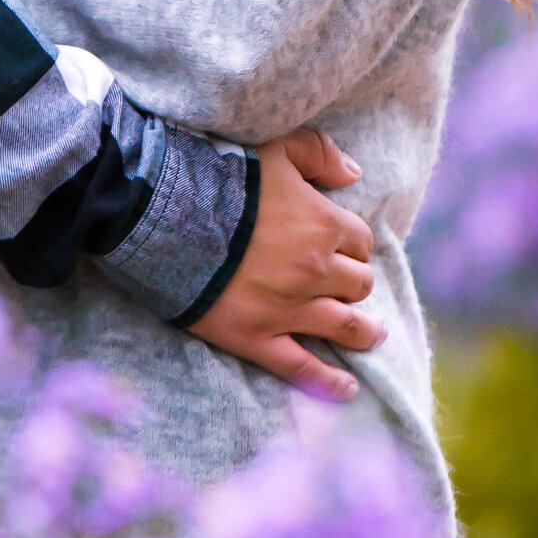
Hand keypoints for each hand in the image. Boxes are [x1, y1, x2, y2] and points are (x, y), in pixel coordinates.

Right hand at [188, 126, 379, 401]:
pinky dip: (328, 382)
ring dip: (364, 331)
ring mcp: (288, 308)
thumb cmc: (219, 175)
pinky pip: (302, 367)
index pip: (360, 242)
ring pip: (345, 326)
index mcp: (323, 225)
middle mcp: (315, 270)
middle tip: (349, 287)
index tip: (342, 248)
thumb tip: (353, 173)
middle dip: (355, 284)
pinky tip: (346, 389)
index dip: (353, 245)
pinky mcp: (256, 337)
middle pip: (358, 285)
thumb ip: (318, 153)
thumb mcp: (273, 147)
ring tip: (372, 334)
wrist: (165, 215)